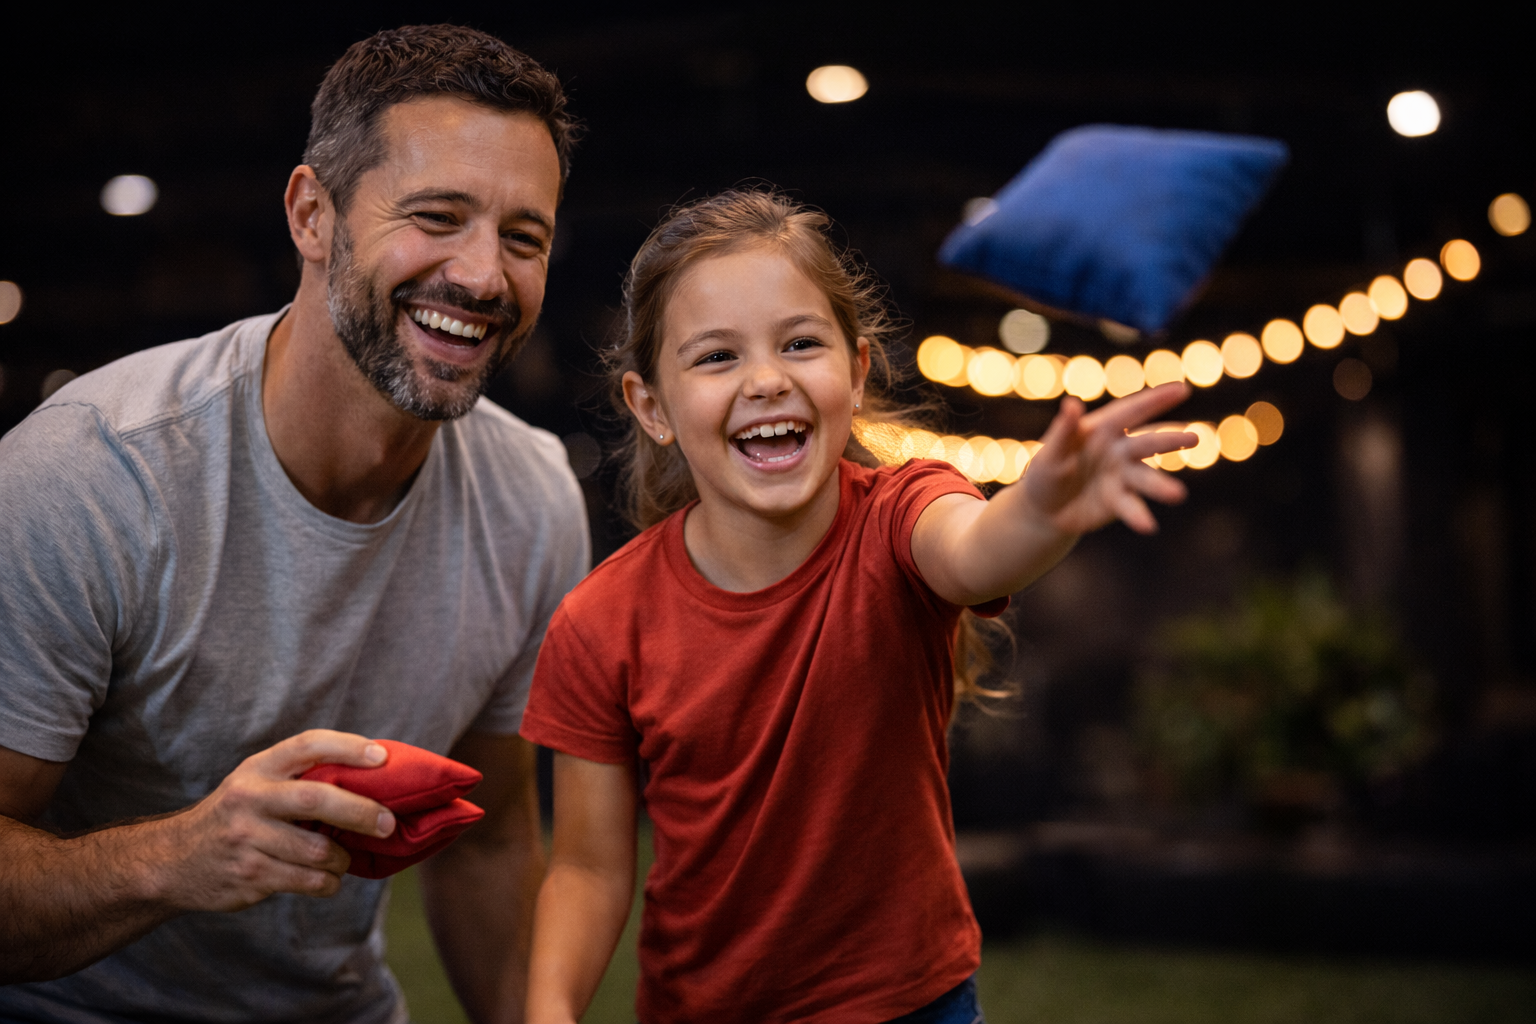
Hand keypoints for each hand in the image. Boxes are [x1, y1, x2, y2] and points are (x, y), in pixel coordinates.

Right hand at [145, 730, 396, 911]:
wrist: (173, 861)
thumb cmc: (236, 815)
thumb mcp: (256, 784)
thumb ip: (300, 779)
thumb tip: (372, 781)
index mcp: (259, 768)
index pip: (308, 746)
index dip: (348, 747)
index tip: (382, 757)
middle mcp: (250, 798)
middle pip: (318, 799)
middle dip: (361, 812)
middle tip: (388, 824)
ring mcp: (247, 838)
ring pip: (317, 850)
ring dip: (342, 858)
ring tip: (345, 858)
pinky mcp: (249, 874)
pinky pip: (307, 881)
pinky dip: (328, 883)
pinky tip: (328, 879)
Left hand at [1023, 382, 1195, 535]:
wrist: (1043, 511)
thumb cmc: (1045, 473)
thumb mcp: (1050, 453)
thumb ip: (1063, 431)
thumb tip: (1072, 403)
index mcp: (1102, 429)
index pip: (1131, 412)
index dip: (1155, 400)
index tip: (1181, 390)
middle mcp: (1119, 450)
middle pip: (1147, 442)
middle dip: (1170, 440)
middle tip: (1193, 438)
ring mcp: (1122, 476)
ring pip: (1145, 478)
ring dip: (1161, 487)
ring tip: (1178, 495)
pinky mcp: (1119, 502)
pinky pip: (1131, 507)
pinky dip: (1139, 516)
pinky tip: (1148, 526)